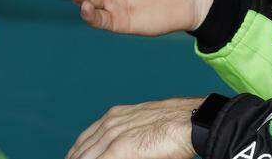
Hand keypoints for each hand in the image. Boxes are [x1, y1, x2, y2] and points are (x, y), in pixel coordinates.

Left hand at [67, 97, 202, 158]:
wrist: (194, 120)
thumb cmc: (179, 125)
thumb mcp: (147, 127)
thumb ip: (131, 138)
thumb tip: (129, 148)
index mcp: (115, 116)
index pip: (85, 141)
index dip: (77, 154)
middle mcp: (110, 123)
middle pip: (81, 151)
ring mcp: (113, 135)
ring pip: (86, 156)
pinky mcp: (119, 148)